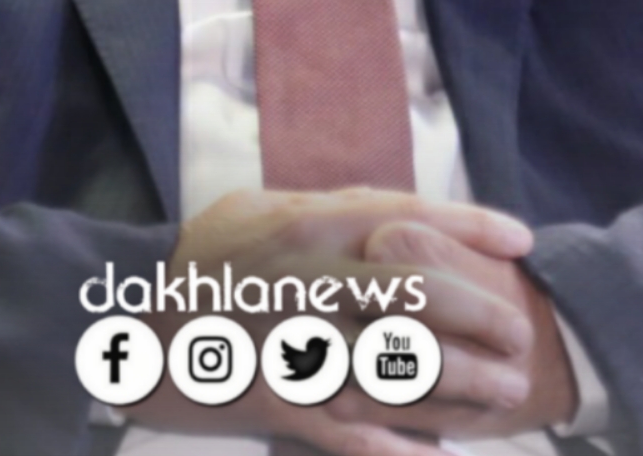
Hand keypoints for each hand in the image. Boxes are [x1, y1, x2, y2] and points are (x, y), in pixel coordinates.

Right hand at [124, 188, 534, 453]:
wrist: (120, 316)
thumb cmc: (197, 261)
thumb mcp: (258, 211)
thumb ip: (326, 210)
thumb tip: (394, 213)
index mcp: (307, 224)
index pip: (409, 217)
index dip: (473, 227)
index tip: (522, 240)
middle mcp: (309, 278)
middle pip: (420, 292)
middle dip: (483, 314)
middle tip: (519, 333)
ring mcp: (293, 341)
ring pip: (396, 363)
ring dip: (460, 383)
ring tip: (503, 395)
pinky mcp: (275, 397)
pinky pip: (346, 429)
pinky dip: (394, 448)